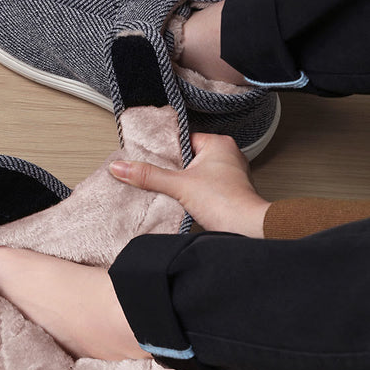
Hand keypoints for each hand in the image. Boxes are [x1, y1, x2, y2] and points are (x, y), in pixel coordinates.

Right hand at [109, 132, 270, 237]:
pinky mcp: (228, 192)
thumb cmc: (227, 203)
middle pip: (187, 157)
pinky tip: (182, 199)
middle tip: (157, 174)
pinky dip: (192, 192)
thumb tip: (122, 167)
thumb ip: (148, 176)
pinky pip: (203, 186)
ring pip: (195, 173)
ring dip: (183, 182)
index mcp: (219, 144)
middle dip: (172, 168)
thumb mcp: (178, 185)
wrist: (247, 230)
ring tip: (170, 187)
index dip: (165, 150)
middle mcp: (228, 156)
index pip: (183, 139)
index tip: (149, 156)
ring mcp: (229, 174)